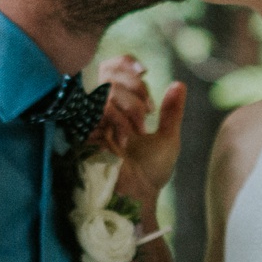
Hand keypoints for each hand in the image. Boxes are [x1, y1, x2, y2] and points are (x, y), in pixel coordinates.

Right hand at [94, 55, 183, 215]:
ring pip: (106, 90)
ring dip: (130, 106)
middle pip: (107, 72)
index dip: (125, 63)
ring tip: (139, 130)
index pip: (111, 69)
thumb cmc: (150, 174)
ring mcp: (90, 121)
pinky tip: (125, 140)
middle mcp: (100, 111)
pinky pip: (98, 109)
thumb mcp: (167, 138)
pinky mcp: (82, 133)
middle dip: (133, 84)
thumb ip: (171, 112)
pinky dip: (118, 120)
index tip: (144, 70)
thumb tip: (179, 85)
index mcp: (117, 109)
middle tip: (148, 109)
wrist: (139, 198)